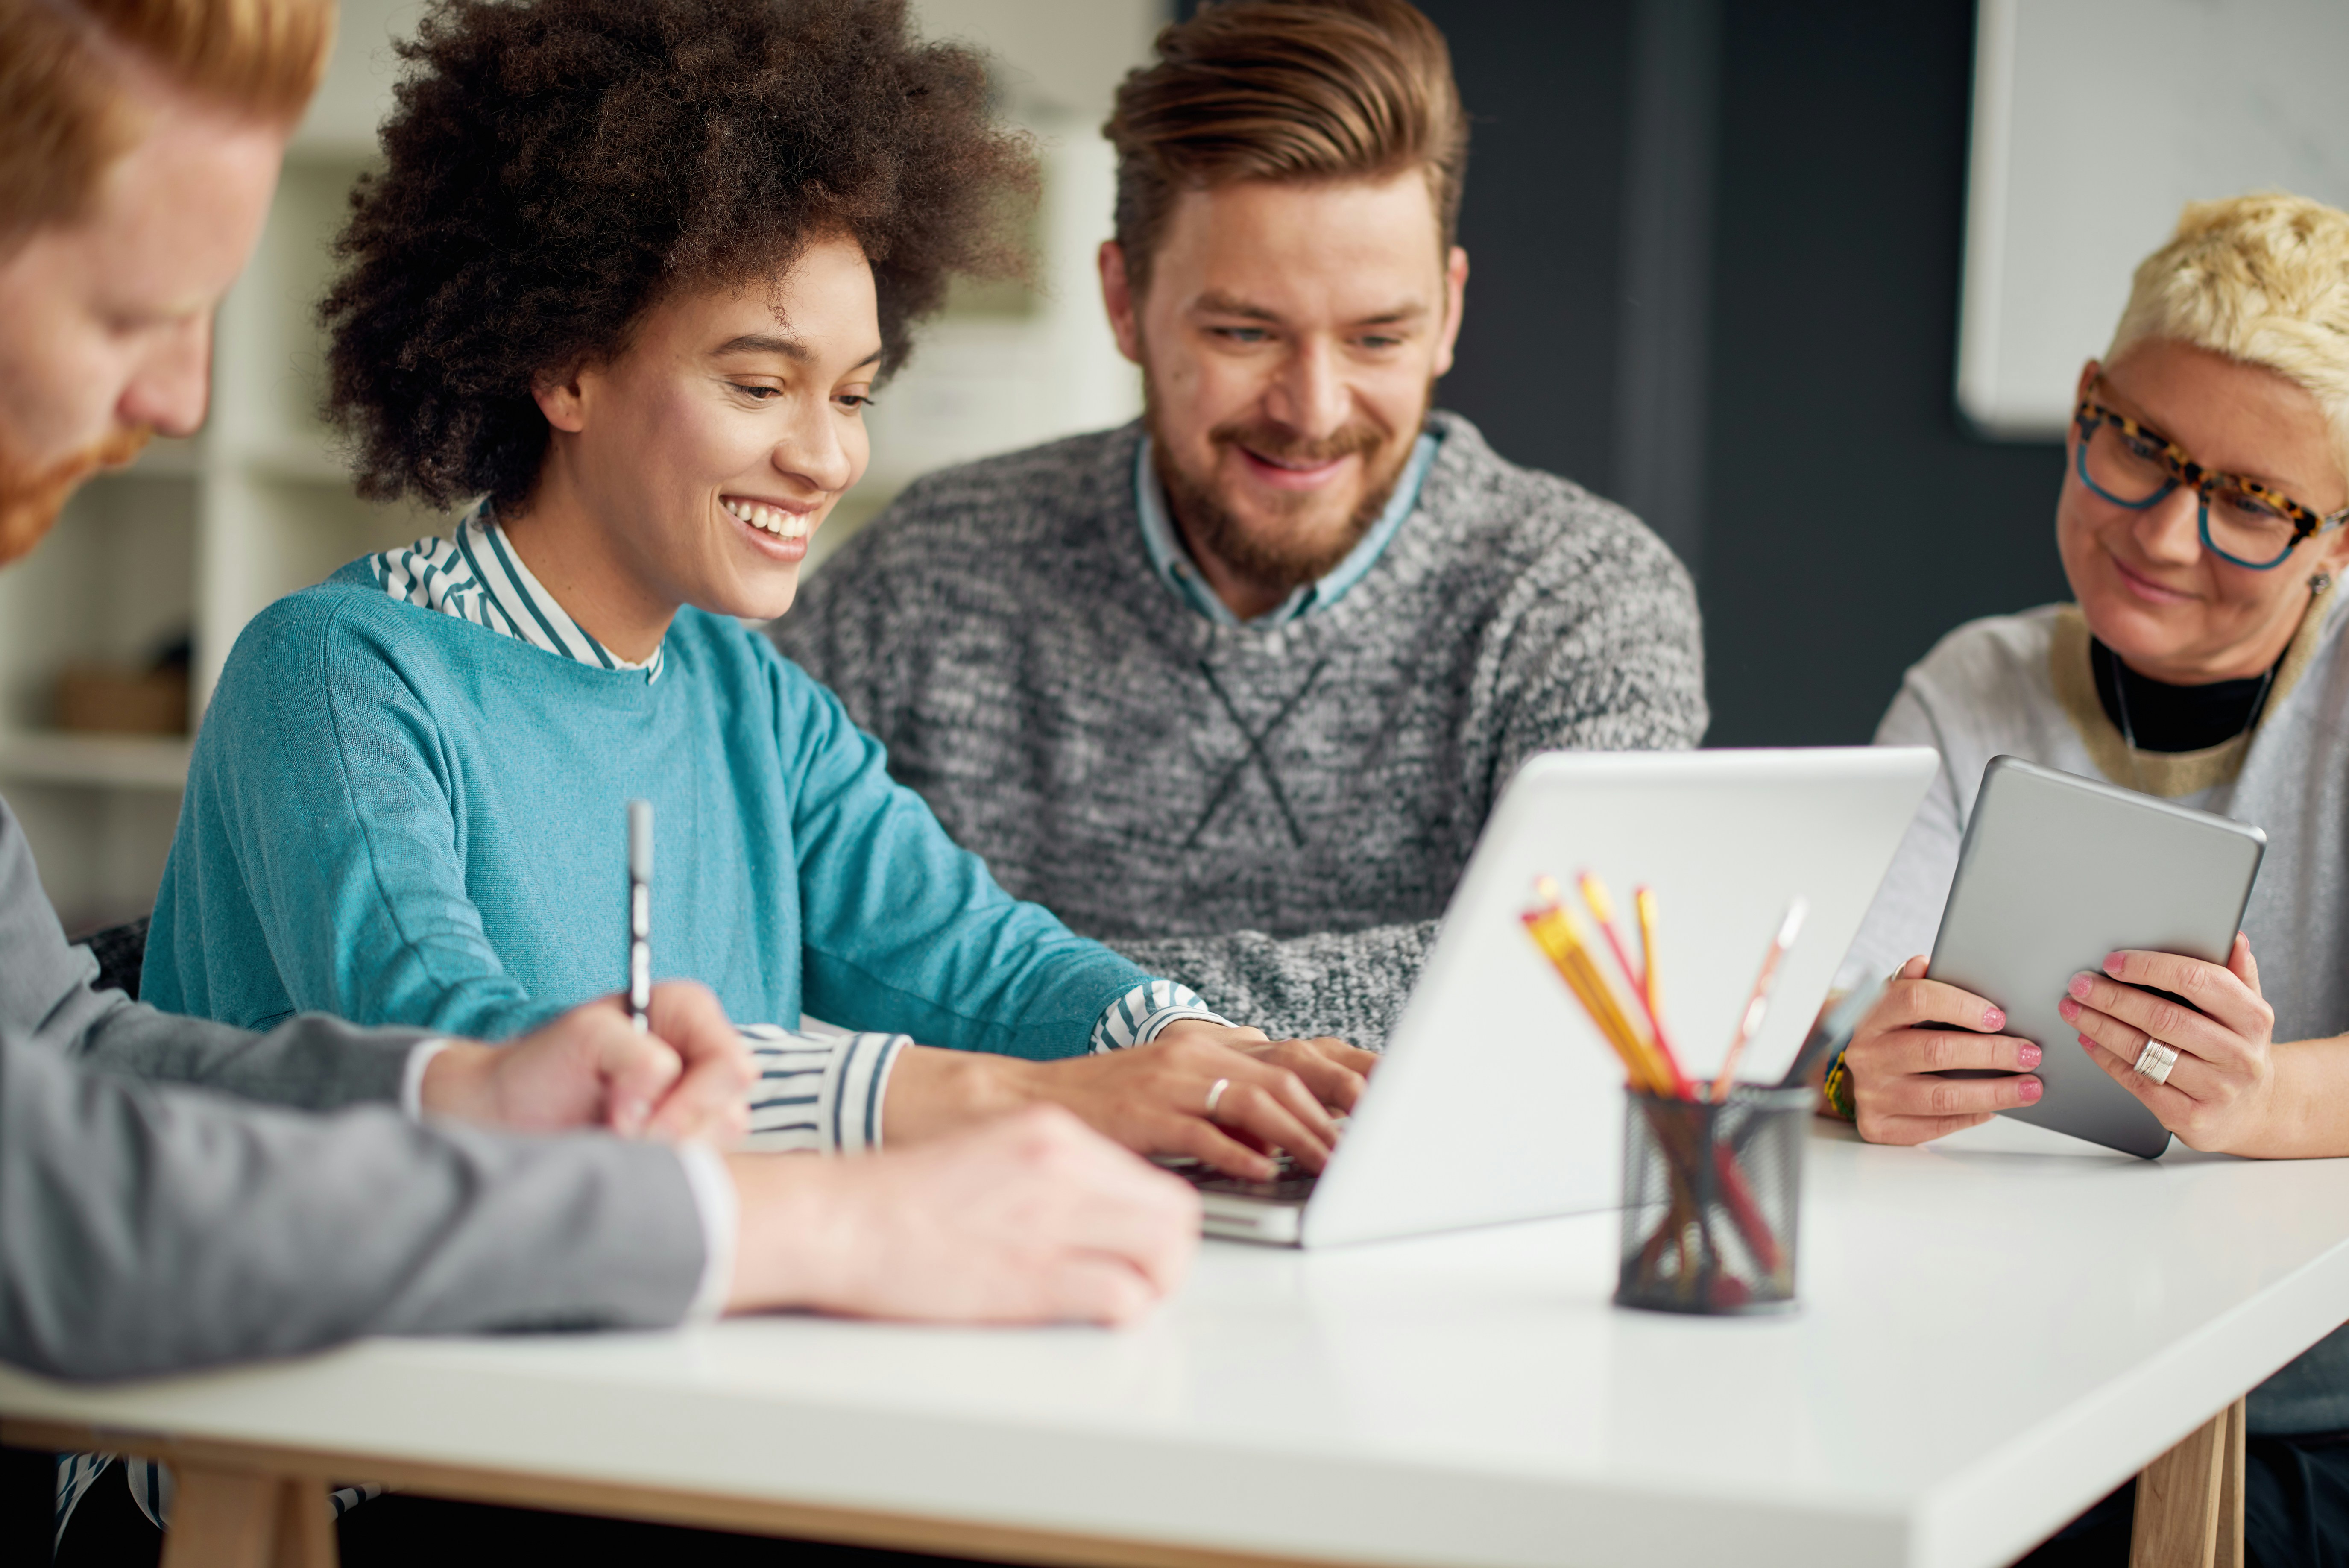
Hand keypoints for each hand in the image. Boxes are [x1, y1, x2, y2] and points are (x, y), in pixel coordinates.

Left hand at [421, 982, 753, 1142]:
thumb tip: (663, 1091)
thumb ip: (634, 1054)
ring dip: (667, 1151)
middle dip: (674, 1131)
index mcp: (689, 1012)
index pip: (730, 1064)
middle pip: (731, 1108)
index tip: (628, 1121)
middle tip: (618, 1135)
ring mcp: (701, 1099)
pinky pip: (703, 1162)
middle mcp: (704, 1052)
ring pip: (720, 1141)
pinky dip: (664, 1167)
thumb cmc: (543, 1066)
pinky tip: (629, 1156)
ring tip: (616, 1141)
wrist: (510, 1113)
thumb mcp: (584, 1038)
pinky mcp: (690, 1138)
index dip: (688, 1101)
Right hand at [723, 1106, 1198, 1323]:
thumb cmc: (899, 1200)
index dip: (1156, 1221)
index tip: (1140, 1245)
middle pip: (1174, 1212)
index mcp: (1053, 1135)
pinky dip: (1123, 1312)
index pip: (1149, 1178)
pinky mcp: (1033, 1276)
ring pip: (1164, 1252)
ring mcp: (1051, 1220)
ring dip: (1156, 1285)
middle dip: (1171, 1255)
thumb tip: (1097, 1213)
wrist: (840, 1220)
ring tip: (1127, 1301)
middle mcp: (1064, 1166)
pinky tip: (1095, 1316)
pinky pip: (1122, 1297)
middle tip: (1147, 1281)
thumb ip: (1050, 1176)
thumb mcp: (990, 1155)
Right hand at [881, 1020, 1376, 1179]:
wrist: (1018, 1103)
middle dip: (1337, 1109)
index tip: (1390, 1095)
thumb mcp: (1167, 1086)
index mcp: (1205, 1044)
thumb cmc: (1099, 1108)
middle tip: (1376, 1140)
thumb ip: (1222, 1091)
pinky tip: (1266, 1172)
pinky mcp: (1140, 1112)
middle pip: (1287, 1073)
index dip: (1347, 1070)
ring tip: (1333, 1163)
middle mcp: (1192, 1051)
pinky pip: (1203, 1131)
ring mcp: (1166, 1079)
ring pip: (1256, 1099)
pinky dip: (1240, 1153)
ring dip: (1302, 1135)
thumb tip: (1282, 1117)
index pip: (1294, 1051)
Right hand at [1843, 956, 2043, 1144]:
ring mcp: (1871, 1093)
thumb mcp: (1893, 1001)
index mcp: (1870, 1015)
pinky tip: (1994, 1107)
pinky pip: (1934, 1125)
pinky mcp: (1879, 1126)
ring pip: (1941, 1097)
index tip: (1999, 1017)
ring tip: (2029, 1087)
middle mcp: (1866, 1054)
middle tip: (2029, 1054)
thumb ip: (1912, 983)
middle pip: (1935, 1051)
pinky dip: (1971, 1117)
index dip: (1961, 1006)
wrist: (1851, 1072)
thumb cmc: (1889, 1032)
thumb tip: (1923, 963)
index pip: (1914, 1000)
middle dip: (1991, 1053)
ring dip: (1994, 1093)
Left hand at [2063, 936, 2277, 1151]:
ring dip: (2099, 1026)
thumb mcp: (2248, 1009)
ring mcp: (2216, 1090)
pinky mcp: (2191, 1118)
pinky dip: (2106, 1058)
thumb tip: (2233, 938)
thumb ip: (2237, 973)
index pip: (2198, 981)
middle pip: (2163, 1017)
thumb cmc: (2238, 1047)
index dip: (2149, 967)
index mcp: (2254, 1018)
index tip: (2113, 961)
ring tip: (2073, 1009)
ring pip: (2145, 1050)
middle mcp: (2239, 1056)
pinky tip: (2088, 1041)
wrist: (2256, 1109)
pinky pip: (2138, 1082)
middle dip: (2112, 998)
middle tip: (2079, 985)